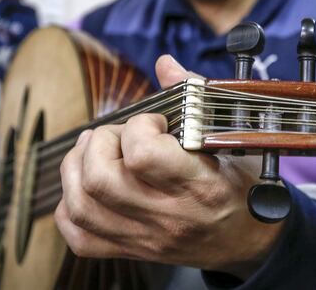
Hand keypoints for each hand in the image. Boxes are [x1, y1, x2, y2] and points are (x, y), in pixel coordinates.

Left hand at [54, 54, 282, 278]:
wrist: (245, 241)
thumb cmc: (238, 185)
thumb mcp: (227, 140)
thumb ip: (194, 98)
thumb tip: (164, 64)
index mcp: (200, 185)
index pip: (143, 155)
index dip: (138, 127)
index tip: (155, 123)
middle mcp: (169, 217)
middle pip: (100, 179)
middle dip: (99, 143)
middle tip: (120, 136)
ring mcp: (145, 238)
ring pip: (81, 205)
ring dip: (77, 167)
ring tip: (95, 152)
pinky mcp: (129, 250)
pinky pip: (79, 236)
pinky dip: (71, 206)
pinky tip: (88, 186)